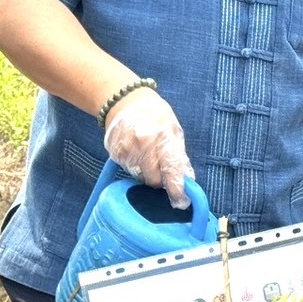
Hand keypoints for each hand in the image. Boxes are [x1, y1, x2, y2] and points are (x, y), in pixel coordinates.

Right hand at [103, 87, 194, 208]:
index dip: (177, 189)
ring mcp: (127, 150)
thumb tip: (187, 179)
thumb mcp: (174, 130)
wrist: (125, 100)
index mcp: (162, 138)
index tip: (181, 201)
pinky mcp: (115, 153)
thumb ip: (179, 156)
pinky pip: (128, 170)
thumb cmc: (154, 114)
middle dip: (161, 179)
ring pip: (140, 177)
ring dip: (147, 173)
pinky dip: (135, 166)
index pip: (171, 171)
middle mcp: (143, 145)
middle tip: (162, 168)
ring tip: (148, 155)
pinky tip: (137, 152)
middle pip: (154, 180)